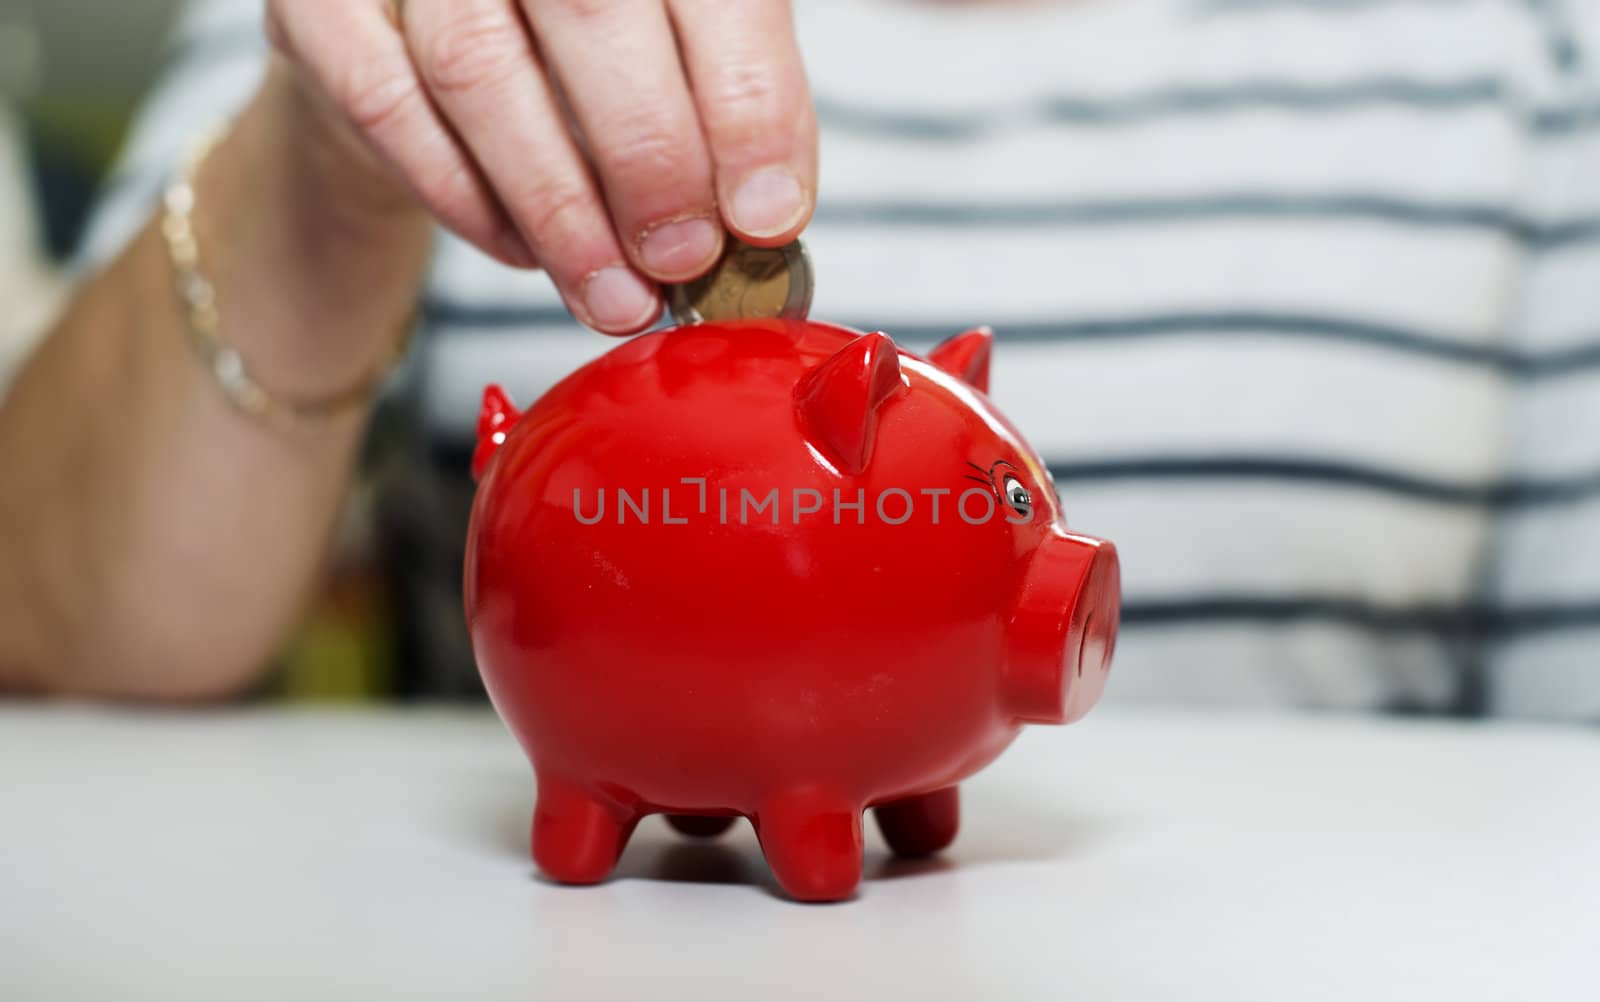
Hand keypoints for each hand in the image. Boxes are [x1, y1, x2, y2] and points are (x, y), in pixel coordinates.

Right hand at [265, 0, 817, 334]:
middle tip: (684, 262)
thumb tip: (766, 212)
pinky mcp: (316, 5)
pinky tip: (525, 254)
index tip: (767, 213)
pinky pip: (388, 107)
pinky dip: (466, 199)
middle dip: (650, 161)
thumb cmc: (572, 39)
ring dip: (559, 208)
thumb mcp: (672, 45)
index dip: (747, 104)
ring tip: (613, 294)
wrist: (412, 27)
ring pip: (478, 70)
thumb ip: (720, 104)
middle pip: (591, 11)